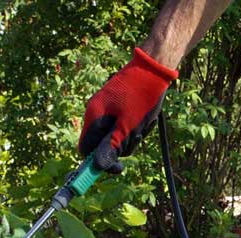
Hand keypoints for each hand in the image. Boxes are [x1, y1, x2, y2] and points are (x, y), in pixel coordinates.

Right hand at [77, 47, 178, 172]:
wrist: (154, 68)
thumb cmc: (142, 96)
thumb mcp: (128, 126)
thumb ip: (112, 146)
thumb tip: (97, 166)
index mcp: (93, 116)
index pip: (86, 150)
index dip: (99, 162)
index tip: (120, 167)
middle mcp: (96, 113)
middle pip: (102, 145)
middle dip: (121, 147)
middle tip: (137, 136)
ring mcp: (106, 109)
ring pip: (114, 136)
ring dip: (131, 137)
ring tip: (144, 124)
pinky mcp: (117, 107)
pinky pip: (122, 126)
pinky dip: (134, 127)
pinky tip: (145, 119)